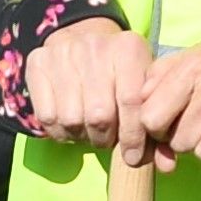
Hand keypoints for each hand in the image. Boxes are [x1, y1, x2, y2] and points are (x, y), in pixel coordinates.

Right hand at [21, 17, 147, 147]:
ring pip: (72, 119)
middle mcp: (94, 46)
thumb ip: (155, 121)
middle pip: (99, 115)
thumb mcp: (144, 84)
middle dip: (105, 138)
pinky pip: (47, 117)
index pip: (131, 101)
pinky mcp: (37, 64)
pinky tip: (70, 126)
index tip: (133, 158)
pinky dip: (60, 132)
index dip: (133, 137)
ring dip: (82, 136)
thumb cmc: (120, 71)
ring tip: (89, 131)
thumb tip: (163, 163)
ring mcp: (62, 54)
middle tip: (107, 139)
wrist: (83, 37)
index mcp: (128, 48)